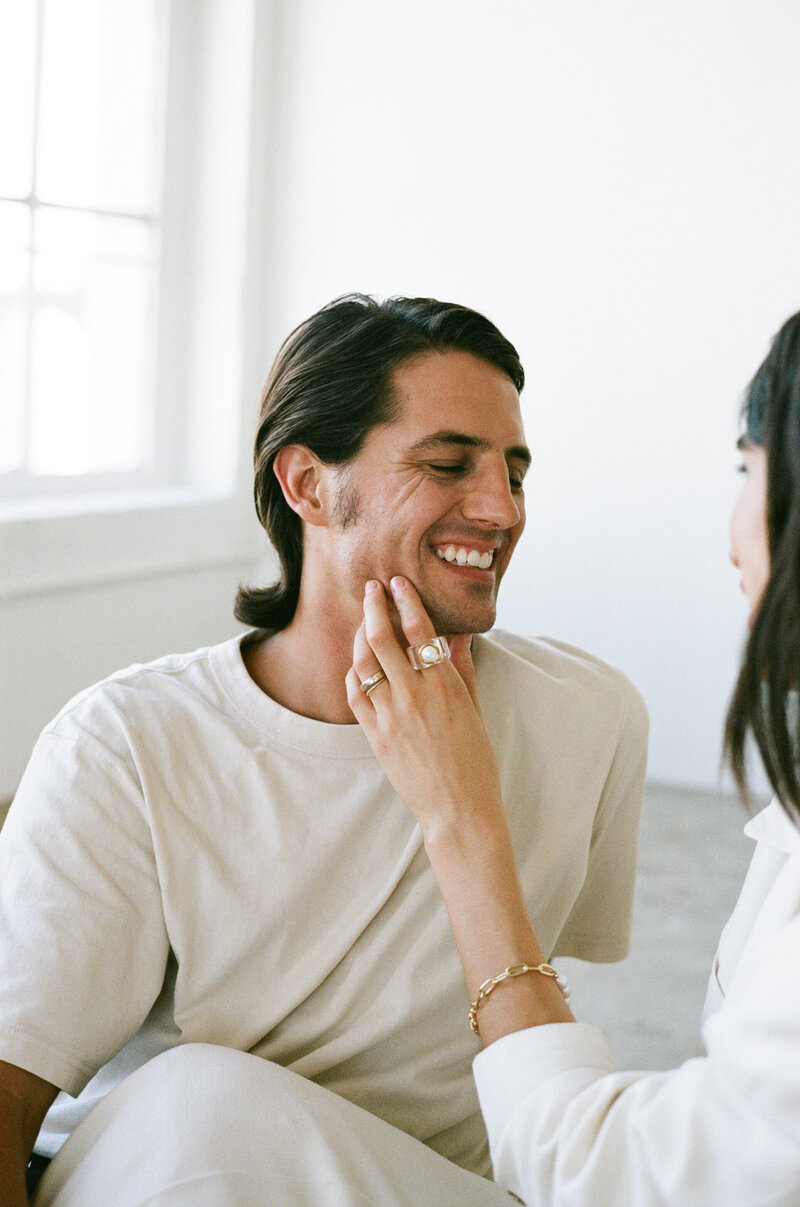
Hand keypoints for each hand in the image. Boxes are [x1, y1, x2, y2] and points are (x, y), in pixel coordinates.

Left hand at [346, 577, 503, 842]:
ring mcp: (391, 716)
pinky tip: (359, 663)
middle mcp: (414, 696)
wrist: (458, 809)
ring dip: (360, 635)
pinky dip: (354, 672)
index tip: (398, 582)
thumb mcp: (475, 708)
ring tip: (364, 620)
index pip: (420, 630)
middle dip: (374, 607)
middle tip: (371, 588)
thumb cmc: (475, 760)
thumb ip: (462, 667)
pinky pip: (355, 693)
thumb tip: (458, 633)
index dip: (406, 600)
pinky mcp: (375, 736)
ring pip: (363, 662)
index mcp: (444, 685)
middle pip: (382, 638)